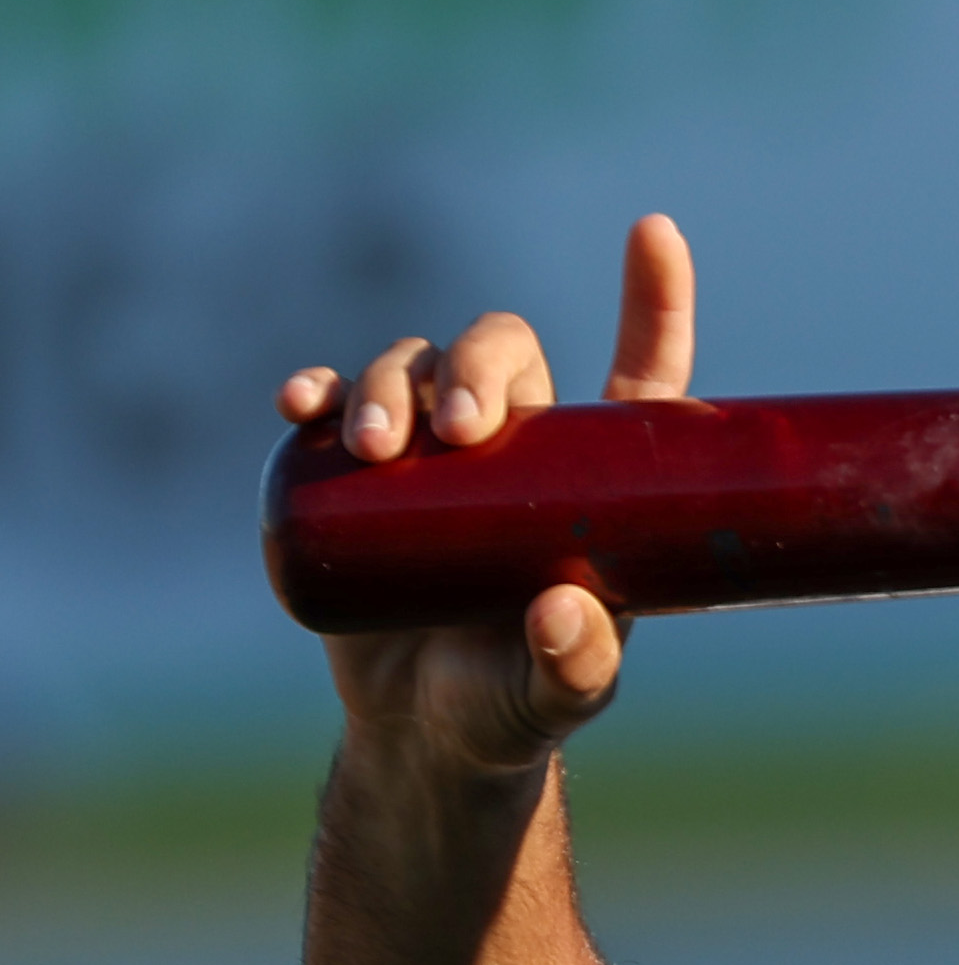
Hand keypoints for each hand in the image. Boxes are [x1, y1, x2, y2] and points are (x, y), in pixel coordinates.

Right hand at [279, 213, 696, 781]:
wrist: (425, 733)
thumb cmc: (513, 705)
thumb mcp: (556, 696)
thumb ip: (577, 667)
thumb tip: (564, 610)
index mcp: (594, 483)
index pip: (638, 378)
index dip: (654, 304)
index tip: (653, 231)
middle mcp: (519, 449)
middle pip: (502, 351)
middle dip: (473, 364)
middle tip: (456, 431)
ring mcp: (433, 453)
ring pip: (413, 364)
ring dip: (389, 381)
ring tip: (376, 448)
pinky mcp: (357, 471)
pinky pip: (334, 399)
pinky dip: (316, 389)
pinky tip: (298, 404)